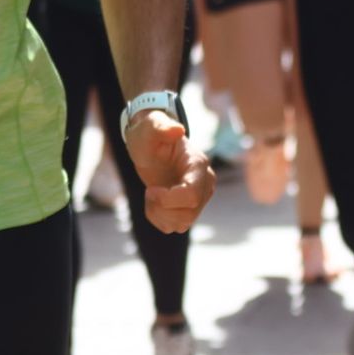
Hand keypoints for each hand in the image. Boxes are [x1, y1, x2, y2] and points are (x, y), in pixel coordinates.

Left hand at [123, 109, 214, 233]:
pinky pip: (174, 227)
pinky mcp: (189, 208)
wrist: (149, 143)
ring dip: (159, 213)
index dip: (168, 199)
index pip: (192, 196)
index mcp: (198, 165)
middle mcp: (204, 183)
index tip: (149, 190)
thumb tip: (177, 129)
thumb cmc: (149, 134)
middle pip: (188, 214)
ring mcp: (199, 198)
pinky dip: (159, 218)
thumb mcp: (149, 127)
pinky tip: (154, 201)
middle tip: (149, 190)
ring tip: (151, 193)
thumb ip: (160, 127)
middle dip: (162, 207)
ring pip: (182, 224)